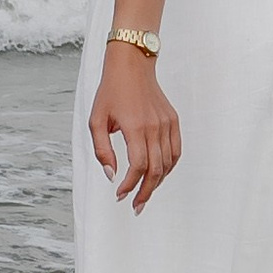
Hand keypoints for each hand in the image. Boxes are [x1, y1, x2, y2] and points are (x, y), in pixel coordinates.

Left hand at [89, 42, 180, 211]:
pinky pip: (175, 151)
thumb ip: (102, 150)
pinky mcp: (173, 120)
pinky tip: (158, 175)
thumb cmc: (111, 92)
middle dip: (145, 192)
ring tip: (145, 193)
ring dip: (157, 182)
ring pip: (168, 163)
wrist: (132, 65)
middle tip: (136, 206)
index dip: (129, 185)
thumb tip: (112, 175)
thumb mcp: (96, 120)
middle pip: (155, 170)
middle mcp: (154, 127)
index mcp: (135, 126)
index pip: (137, 166)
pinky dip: (169, 167)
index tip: (120, 195)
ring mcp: (166, 124)